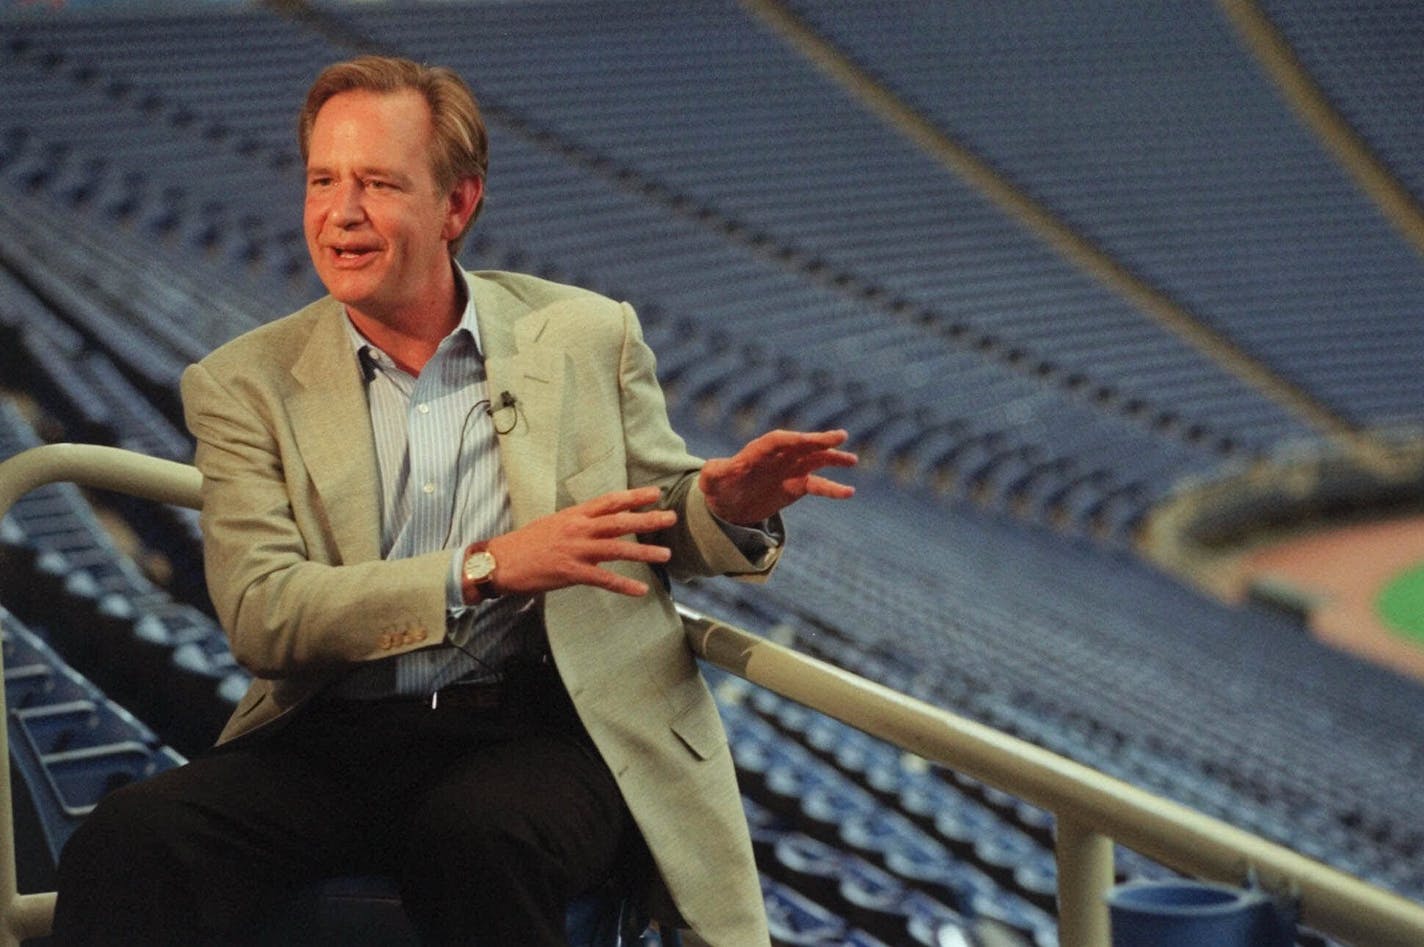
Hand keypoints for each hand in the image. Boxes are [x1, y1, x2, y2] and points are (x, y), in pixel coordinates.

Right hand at [484, 486, 674, 597]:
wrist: (500, 561)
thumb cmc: (526, 543)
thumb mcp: (555, 524)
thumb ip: (579, 524)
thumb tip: (600, 526)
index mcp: (575, 515)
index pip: (610, 501)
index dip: (634, 496)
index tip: (656, 493)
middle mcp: (578, 528)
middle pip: (619, 521)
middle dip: (648, 519)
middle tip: (671, 518)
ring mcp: (575, 550)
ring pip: (617, 548)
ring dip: (643, 552)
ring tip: (666, 555)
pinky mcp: (570, 572)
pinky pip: (603, 579)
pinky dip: (624, 585)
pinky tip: (641, 590)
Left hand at [699, 429, 857, 525]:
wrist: (730, 503)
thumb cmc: (719, 486)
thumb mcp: (712, 479)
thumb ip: (713, 472)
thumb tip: (711, 470)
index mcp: (758, 450)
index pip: (777, 441)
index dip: (792, 440)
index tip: (806, 439)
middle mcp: (779, 456)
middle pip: (802, 445)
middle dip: (818, 440)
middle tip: (839, 437)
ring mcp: (791, 469)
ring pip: (816, 460)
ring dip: (833, 458)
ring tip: (853, 460)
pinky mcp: (798, 485)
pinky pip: (819, 485)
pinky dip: (833, 488)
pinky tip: (850, 492)